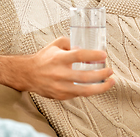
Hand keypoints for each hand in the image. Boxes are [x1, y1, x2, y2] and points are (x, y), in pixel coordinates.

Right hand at [0, 37, 114, 99]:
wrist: (28, 74)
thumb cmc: (43, 59)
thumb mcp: (55, 44)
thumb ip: (70, 43)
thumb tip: (85, 47)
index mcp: (59, 58)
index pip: (79, 56)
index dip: (93, 55)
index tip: (104, 55)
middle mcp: (60, 73)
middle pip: (85, 76)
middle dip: (102, 74)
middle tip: (110, 70)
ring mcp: (61, 86)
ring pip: (85, 90)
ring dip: (101, 87)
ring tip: (110, 82)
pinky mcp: (61, 95)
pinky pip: (79, 94)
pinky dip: (89, 90)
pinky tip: (96, 85)